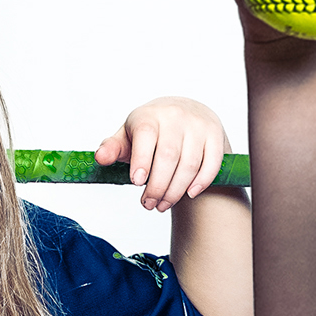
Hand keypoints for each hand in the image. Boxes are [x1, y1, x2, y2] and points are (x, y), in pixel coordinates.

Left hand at [94, 96, 231, 211]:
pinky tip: (189, 194)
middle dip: (157, 186)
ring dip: (176, 191)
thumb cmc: (152, 130)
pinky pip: (211, 164)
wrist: (186, 111)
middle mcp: (175, 116)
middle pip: (168, 156)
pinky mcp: (215, 135)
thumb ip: (113, 148)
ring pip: (189, 164)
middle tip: (148, 205)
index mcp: (149, 115)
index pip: (145, 135)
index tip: (137, 181)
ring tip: (163, 204)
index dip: (141, 160)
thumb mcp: (129, 136)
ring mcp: (198, 125)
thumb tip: (100, 158)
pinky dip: (200, 183)